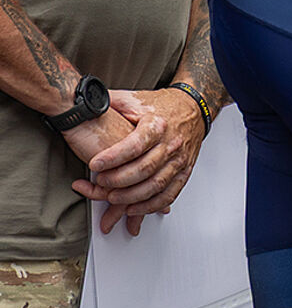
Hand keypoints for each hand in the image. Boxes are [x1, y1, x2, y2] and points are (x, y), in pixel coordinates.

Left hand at [71, 89, 205, 233]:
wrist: (193, 106)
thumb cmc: (161, 105)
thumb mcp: (133, 98)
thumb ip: (109, 102)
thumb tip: (82, 100)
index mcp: (158, 124)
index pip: (135, 145)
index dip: (113, 157)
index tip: (95, 164)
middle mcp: (171, 143)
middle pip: (144, 169)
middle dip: (118, 180)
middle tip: (100, 182)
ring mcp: (179, 159)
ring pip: (156, 185)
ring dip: (131, 196)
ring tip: (112, 198)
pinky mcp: (184, 170)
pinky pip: (169, 194)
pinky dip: (150, 206)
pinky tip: (133, 209)